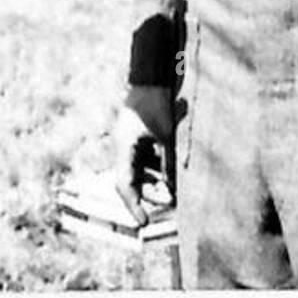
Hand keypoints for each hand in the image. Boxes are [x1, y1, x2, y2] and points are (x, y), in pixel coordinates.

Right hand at [113, 85, 173, 224]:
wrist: (153, 75)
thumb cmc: (157, 103)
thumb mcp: (166, 137)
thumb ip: (167, 164)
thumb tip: (171, 190)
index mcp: (124, 147)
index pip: (124, 184)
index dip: (133, 205)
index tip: (143, 223)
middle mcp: (123, 147)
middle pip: (131, 180)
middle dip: (149, 193)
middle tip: (169, 201)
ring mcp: (130, 141)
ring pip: (140, 170)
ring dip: (155, 180)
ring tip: (173, 189)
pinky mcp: (138, 136)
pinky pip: (145, 159)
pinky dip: (157, 167)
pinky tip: (170, 171)